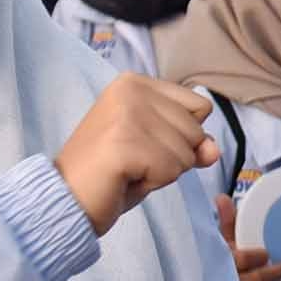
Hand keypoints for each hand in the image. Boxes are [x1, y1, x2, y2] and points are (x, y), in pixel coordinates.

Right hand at [54, 74, 220, 232]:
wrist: (66, 199)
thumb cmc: (110, 174)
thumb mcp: (157, 151)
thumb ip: (189, 143)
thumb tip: (213, 150)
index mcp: (136, 82)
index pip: (200, 107)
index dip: (180, 136)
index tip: (141, 143)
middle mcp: (132, 88)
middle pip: (196, 130)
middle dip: (172, 157)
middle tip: (132, 161)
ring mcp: (127, 113)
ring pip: (186, 153)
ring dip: (162, 172)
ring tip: (127, 169)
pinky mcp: (125, 141)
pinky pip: (171, 170)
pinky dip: (152, 182)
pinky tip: (124, 177)